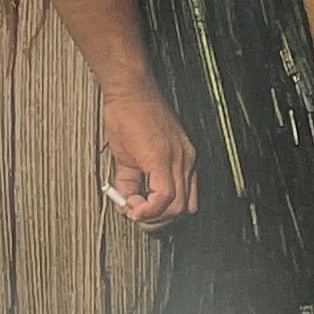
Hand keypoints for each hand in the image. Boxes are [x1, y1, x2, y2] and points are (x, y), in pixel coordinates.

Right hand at [102, 83, 197, 229]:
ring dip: (151, 216)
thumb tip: (127, 202)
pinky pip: (164, 195)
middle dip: (157, 221)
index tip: (141, 212)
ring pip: (176, 207)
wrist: (129, 92)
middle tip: (136, 215)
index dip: (162, 215)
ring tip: (131, 206)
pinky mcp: (162, 157)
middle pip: (183, 209)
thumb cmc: (131, 117)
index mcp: (183, 160)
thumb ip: (131, 181)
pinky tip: (132, 203)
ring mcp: (177, 159)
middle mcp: (186, 160)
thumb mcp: (131, 157)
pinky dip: (148, 208)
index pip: (186, 200)